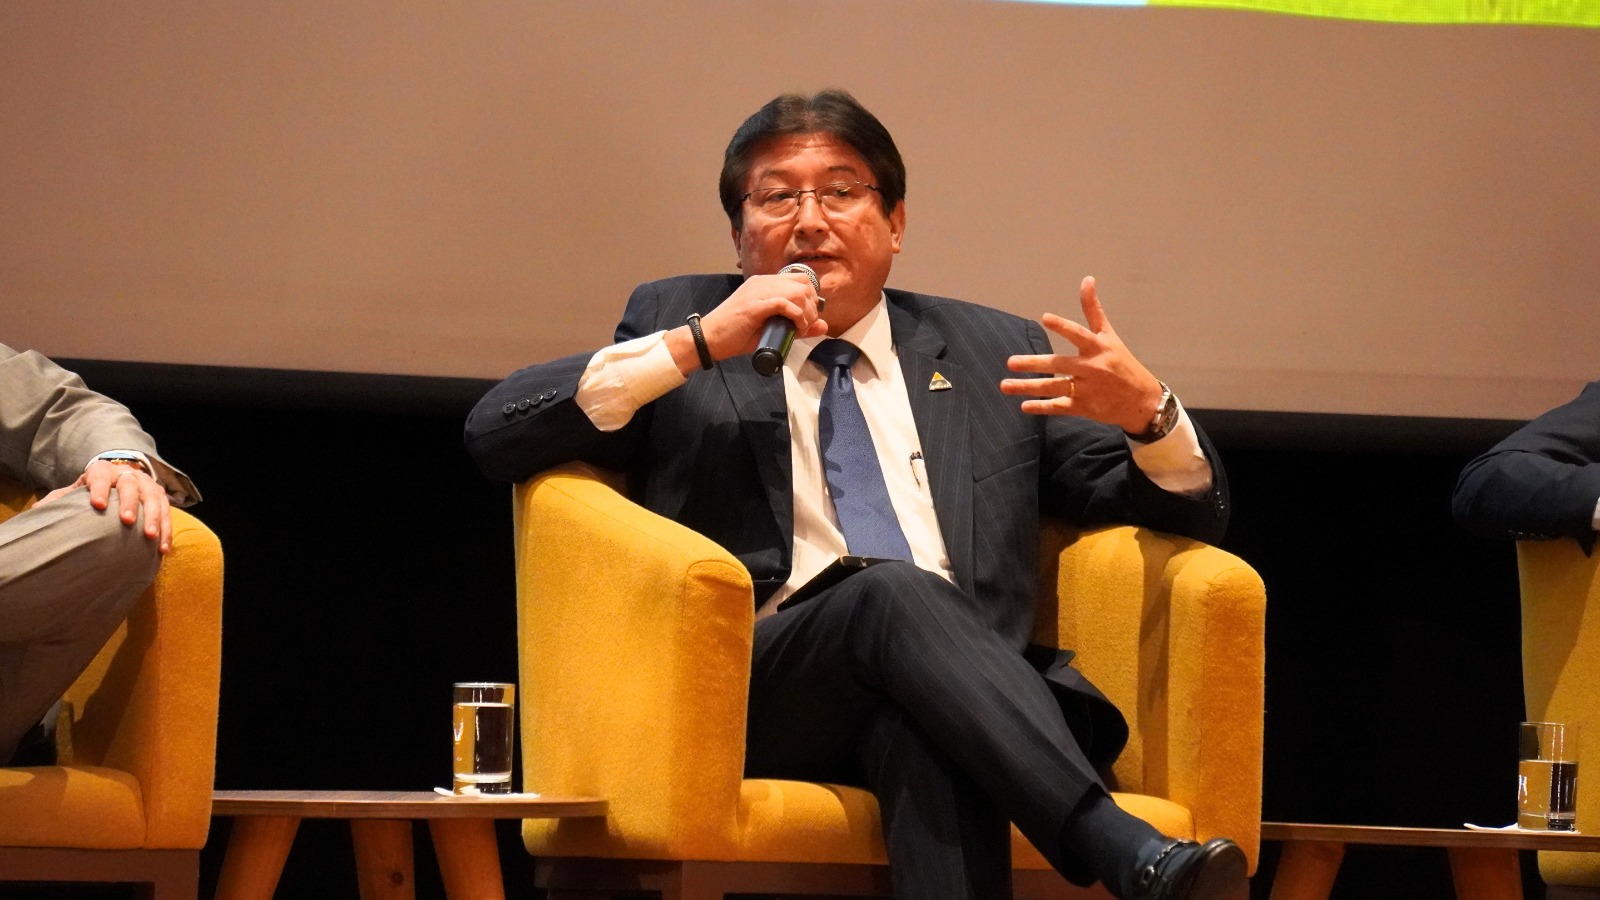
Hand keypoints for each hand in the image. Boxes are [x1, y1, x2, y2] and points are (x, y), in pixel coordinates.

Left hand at [34, 460, 173, 553]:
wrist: (116, 481)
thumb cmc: (89, 492)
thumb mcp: (73, 493)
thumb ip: (58, 501)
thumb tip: (36, 512)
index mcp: (102, 471)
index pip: (100, 475)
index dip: (98, 488)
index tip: (97, 504)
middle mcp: (127, 474)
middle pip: (131, 484)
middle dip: (131, 502)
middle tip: (127, 521)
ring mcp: (146, 484)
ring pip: (154, 496)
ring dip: (154, 517)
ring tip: (151, 537)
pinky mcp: (160, 496)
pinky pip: (167, 511)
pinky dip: (167, 529)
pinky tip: (163, 548)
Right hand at [668, 271, 826, 373]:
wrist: (709, 339)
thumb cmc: (736, 336)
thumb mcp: (772, 329)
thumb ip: (797, 326)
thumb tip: (824, 325)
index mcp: (764, 283)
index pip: (800, 278)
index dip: (812, 297)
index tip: (809, 317)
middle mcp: (762, 283)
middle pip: (803, 284)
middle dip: (812, 306)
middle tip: (806, 325)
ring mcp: (757, 292)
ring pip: (797, 292)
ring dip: (806, 312)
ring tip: (801, 328)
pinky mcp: (754, 305)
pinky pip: (784, 303)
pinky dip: (796, 316)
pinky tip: (796, 327)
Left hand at [1000, 276, 1163, 432]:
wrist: (1142, 401)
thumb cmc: (1122, 363)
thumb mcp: (1110, 335)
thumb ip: (1093, 310)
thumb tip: (1087, 279)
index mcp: (1098, 348)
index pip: (1078, 334)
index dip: (1062, 326)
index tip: (1045, 318)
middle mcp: (1092, 368)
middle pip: (1059, 364)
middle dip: (1034, 364)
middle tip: (1010, 362)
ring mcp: (1087, 389)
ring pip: (1054, 387)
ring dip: (1029, 387)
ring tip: (1005, 385)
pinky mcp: (1084, 407)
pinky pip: (1060, 407)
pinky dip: (1042, 407)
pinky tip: (1024, 406)